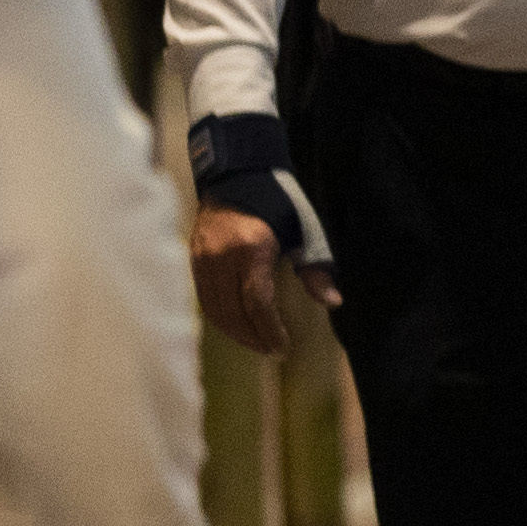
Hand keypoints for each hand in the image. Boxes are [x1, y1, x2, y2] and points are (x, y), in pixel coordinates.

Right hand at [189, 204, 332, 356]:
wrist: (237, 174)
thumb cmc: (278, 202)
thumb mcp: (305, 231)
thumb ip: (316, 269)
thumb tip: (334, 302)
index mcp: (251, 248)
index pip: (256, 302)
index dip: (269, 329)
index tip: (282, 346)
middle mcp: (221, 256)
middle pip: (233, 311)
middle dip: (253, 336)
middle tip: (273, 351)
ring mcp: (202, 259)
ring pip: (214, 309)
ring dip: (235, 332)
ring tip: (257, 342)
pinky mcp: (192, 259)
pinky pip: (203, 298)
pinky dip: (220, 317)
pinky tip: (236, 325)